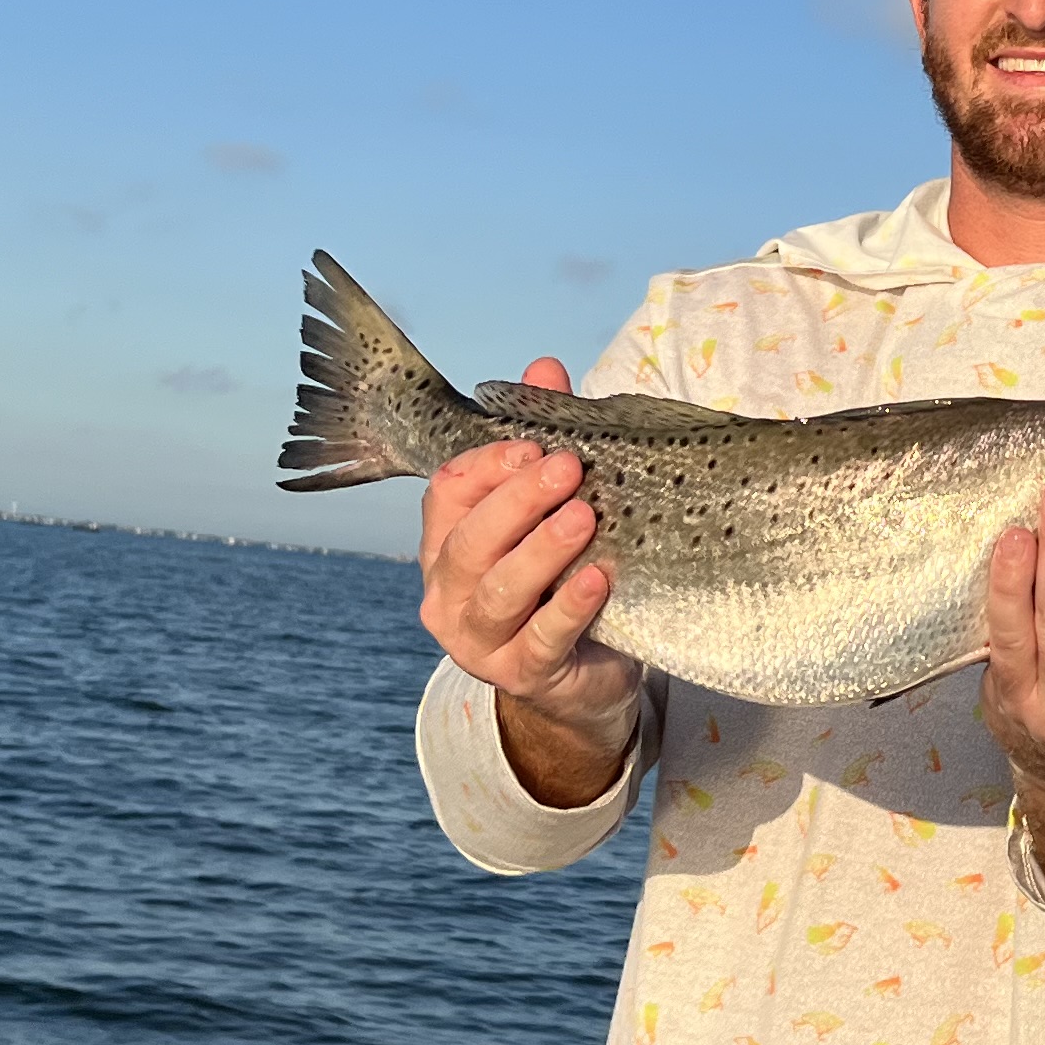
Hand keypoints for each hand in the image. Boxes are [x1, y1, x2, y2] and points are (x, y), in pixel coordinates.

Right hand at [419, 356, 641, 804]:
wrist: (584, 673)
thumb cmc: (561, 574)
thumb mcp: (550, 507)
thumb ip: (544, 439)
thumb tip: (545, 368)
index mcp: (446, 541)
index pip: (447, 492)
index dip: (488, 464)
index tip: (535, 444)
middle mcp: (448, 592)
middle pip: (468, 541)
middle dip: (517, 501)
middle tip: (569, 469)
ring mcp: (479, 641)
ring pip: (498, 591)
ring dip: (540, 550)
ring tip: (584, 518)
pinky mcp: (521, 676)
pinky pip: (542, 639)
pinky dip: (570, 607)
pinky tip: (599, 579)